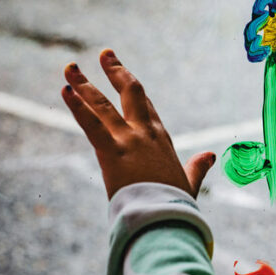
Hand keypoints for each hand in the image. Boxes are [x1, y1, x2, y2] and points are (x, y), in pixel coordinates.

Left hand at [61, 50, 214, 199]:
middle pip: (130, 93)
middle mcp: (146, 133)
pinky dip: (77, 107)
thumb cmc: (176, 206)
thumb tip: (210, 155)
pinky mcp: (113, 152)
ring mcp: (129, 140)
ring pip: (104, 104)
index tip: (123, 74)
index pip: (146, 106)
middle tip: (103, 54)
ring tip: (70, 68)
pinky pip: (92, 124)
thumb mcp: (188, 183)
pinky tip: (65, 91)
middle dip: (115, 71)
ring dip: (85, 84)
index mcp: (162, 140)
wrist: (166, 220)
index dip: (134, 88)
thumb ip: (197, 167)